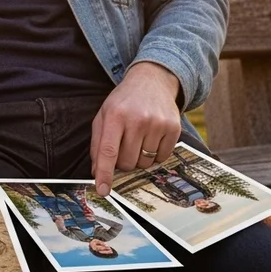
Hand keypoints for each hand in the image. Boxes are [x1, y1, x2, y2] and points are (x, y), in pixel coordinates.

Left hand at [90, 62, 181, 195]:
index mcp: (115, 115)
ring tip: (140, 137)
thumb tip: (97, 172)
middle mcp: (138, 119)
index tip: (102, 191)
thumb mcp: (104, 115)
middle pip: (128, 163)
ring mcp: (157, 123)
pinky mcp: (174, 128)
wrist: (152, 80)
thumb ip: (98, 143)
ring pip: (145, 163)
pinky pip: (162, 158)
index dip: (104, 174)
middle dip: (124, 161)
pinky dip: (156, 154)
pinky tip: (152, 137)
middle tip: (125, 144)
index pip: (108, 151)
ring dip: (140, 157)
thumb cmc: (124, 101)